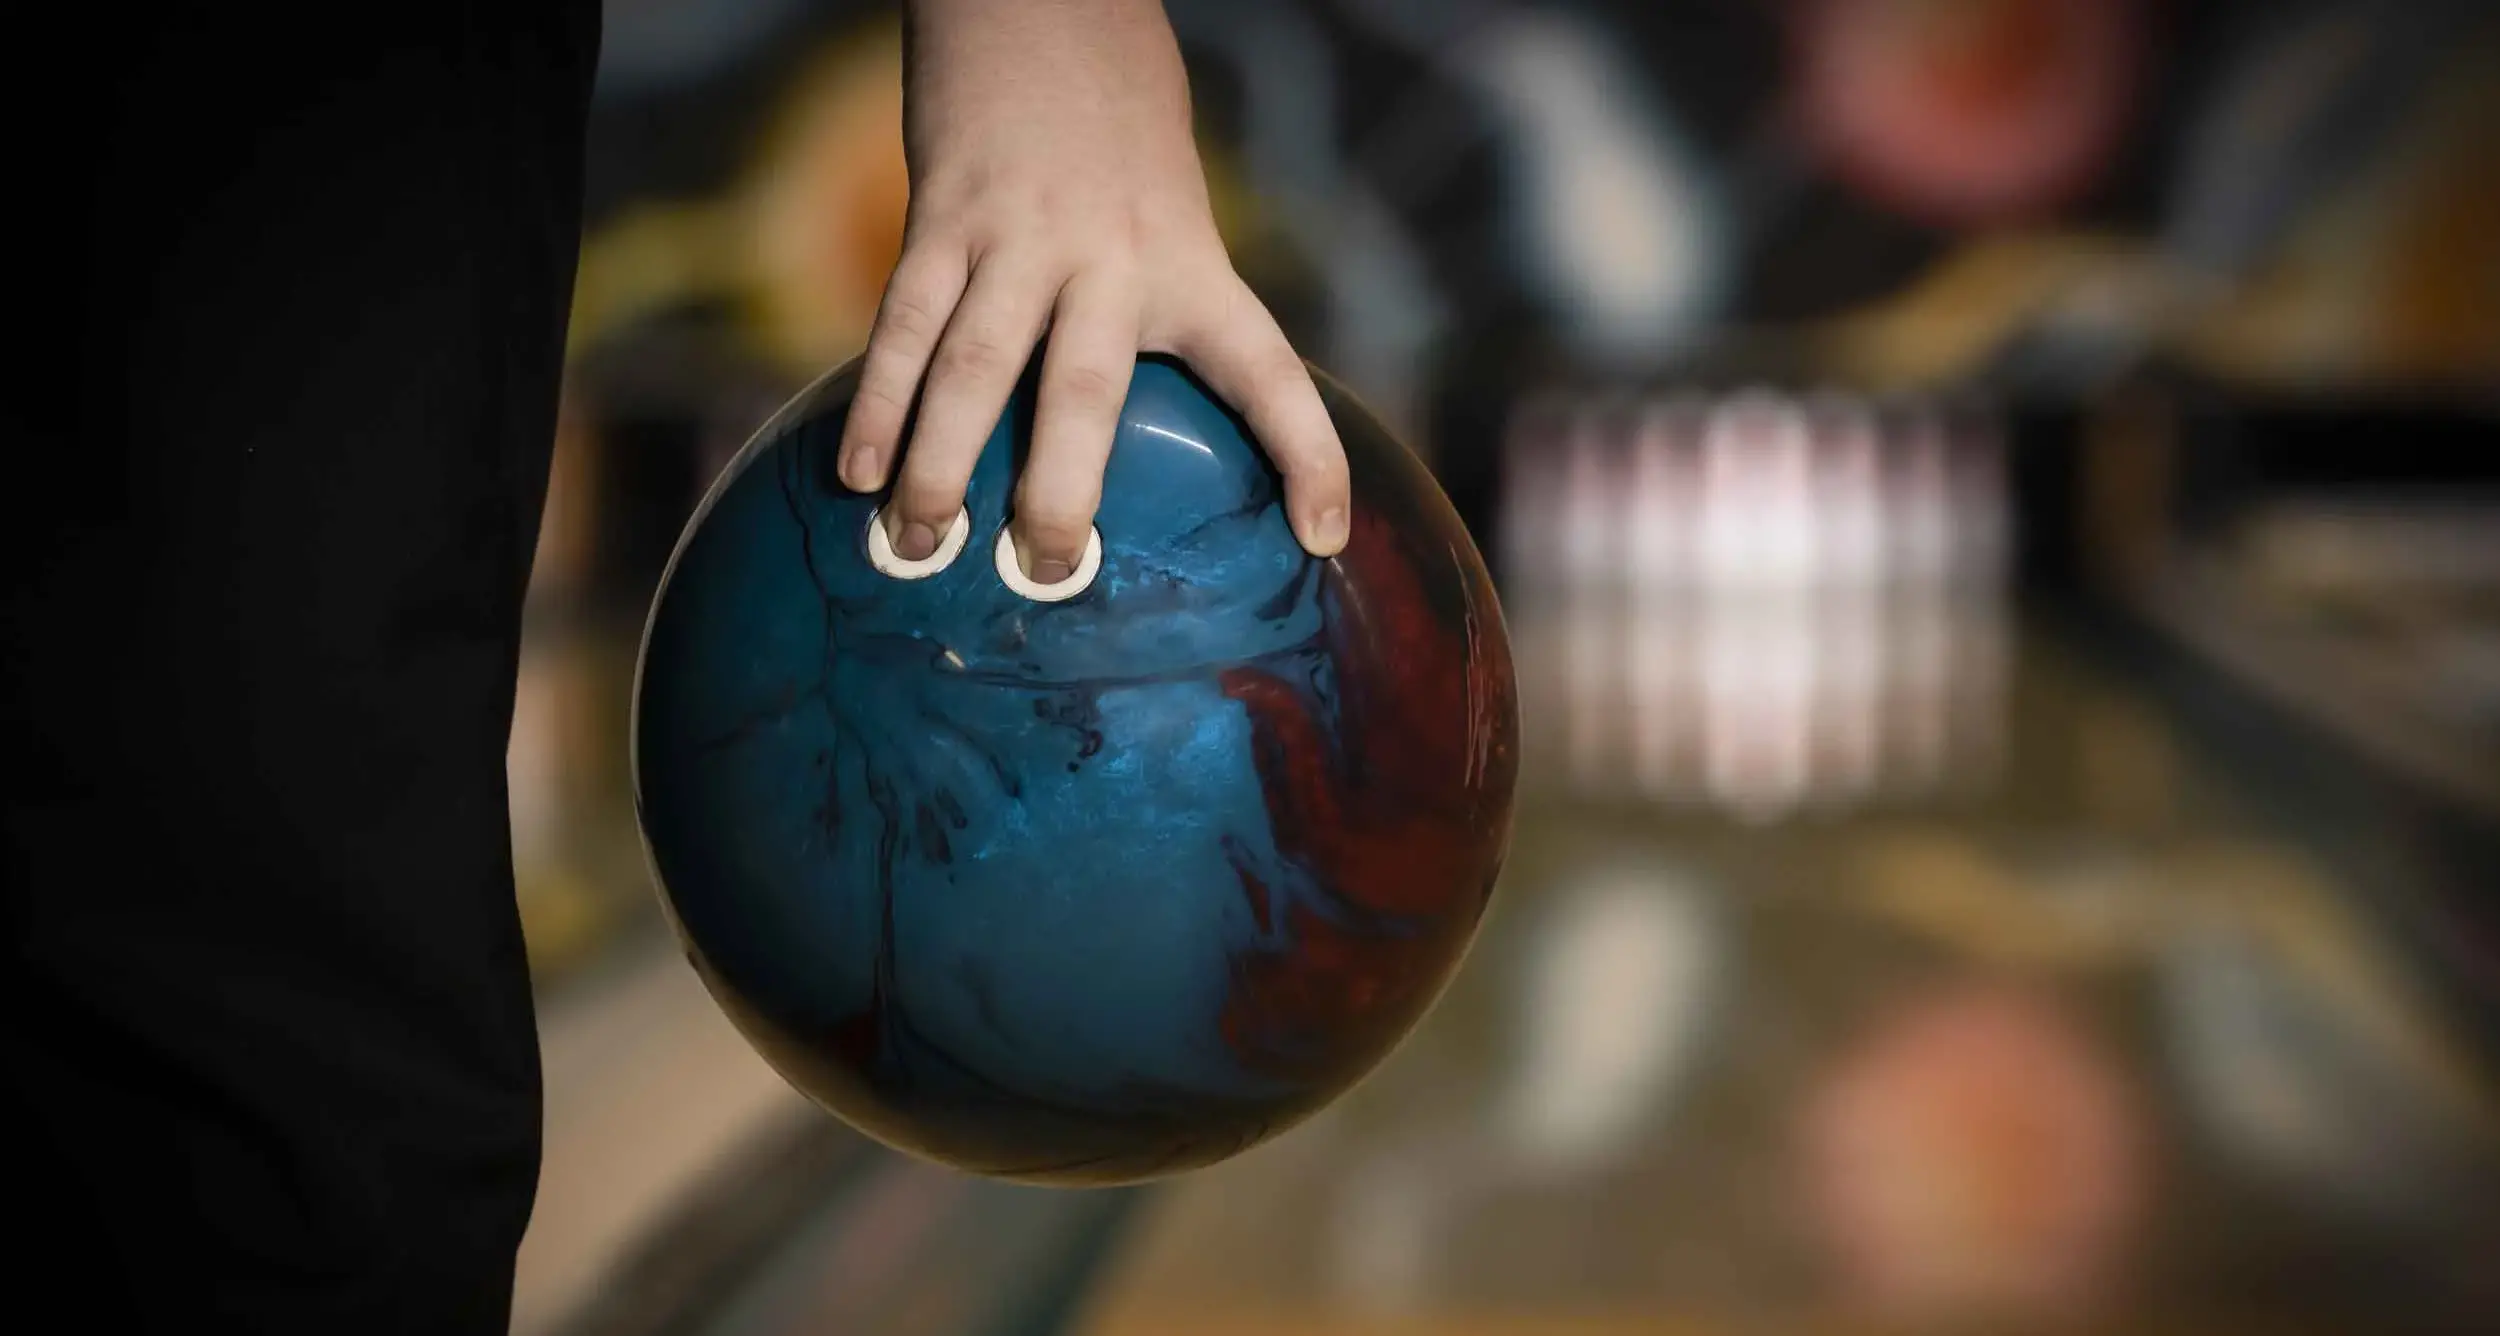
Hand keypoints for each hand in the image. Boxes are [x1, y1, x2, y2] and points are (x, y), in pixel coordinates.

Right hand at [836, 0, 1349, 584]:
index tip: (1326, 537)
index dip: (1307, 455)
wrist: (1046, 7)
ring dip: (942, 465)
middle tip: (1048, 569)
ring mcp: (1020, 238)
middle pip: (1084, 391)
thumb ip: (1157, 313)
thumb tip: (1112, 447)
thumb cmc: (1118, 138)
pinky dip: (880, 401)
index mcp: (1190, 267)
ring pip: (975, 366)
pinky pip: (904, 322)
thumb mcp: (1173, 217)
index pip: (1268, 371)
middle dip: (1061, 492)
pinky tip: (858, 470)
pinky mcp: (943, 217)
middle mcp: (1110, 259)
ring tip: (921, 545)